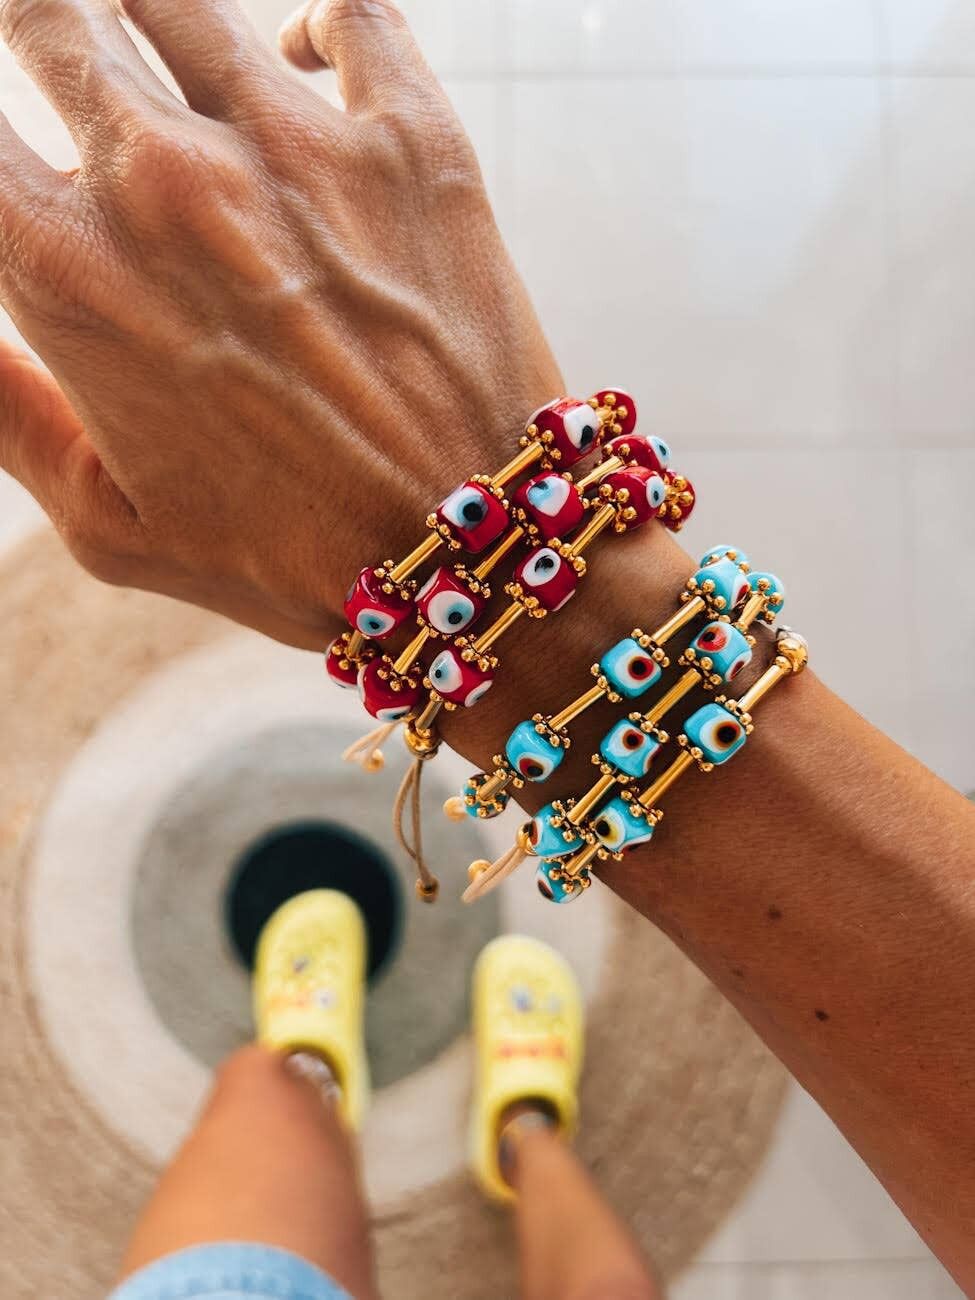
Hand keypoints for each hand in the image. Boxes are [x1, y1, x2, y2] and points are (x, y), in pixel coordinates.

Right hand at [0, 0, 562, 647]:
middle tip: (58, 45)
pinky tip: (303, 57)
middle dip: (38, 25)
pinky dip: (320, 26)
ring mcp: (294, 145)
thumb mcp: (110, 522)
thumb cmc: (289, 557)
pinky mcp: (413, 139)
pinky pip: (351, 14)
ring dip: (148, 7)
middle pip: (49, 17)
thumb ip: (7, 417)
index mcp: (72, 273)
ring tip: (154, 38)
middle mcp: (166, 181)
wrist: (467, 554)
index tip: (20, 159)